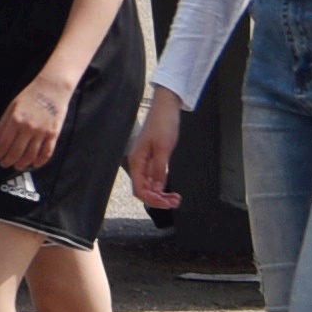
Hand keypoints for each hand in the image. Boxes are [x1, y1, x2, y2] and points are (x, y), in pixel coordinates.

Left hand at [0, 72, 80, 169]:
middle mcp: (28, 128)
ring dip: (22, 164)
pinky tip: (34, 164)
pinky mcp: (53, 134)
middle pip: (16, 152)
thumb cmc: (30, 95)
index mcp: (15, 120)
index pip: (4, 143)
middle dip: (8, 161)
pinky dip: (40, 161)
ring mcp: (42, 132)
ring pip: (31, 156)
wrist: (52, 88)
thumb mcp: (11, 106)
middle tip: (4, 165)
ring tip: (17, 166)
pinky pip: (47, 153)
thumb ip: (2, 124)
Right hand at [127, 91, 180, 208]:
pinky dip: (162, 186)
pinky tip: (170, 189)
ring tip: (175, 198)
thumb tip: (157, 189)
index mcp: (136, 161)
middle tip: (175, 202)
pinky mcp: (152, 159)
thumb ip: (159, 169)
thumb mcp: (163, 148)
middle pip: (144, 190)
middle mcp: (138, 164)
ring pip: (150, 186)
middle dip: (158, 200)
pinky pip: (154, 178)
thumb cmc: (162, 123)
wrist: (166, 108)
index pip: (139, 190)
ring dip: (161, 195)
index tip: (166, 203)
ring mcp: (145, 162)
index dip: (152, 200)